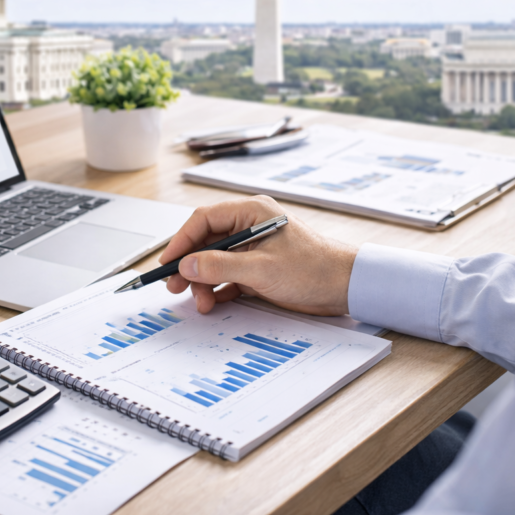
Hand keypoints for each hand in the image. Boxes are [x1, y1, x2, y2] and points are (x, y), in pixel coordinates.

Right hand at [160, 196, 356, 315]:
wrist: (345, 287)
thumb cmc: (314, 269)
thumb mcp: (262, 269)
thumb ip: (221, 266)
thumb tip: (188, 264)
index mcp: (252, 212)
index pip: (204, 220)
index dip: (182, 241)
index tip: (168, 263)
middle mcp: (250, 226)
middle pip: (206, 242)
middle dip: (190, 266)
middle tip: (175, 286)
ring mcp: (253, 248)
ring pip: (215, 262)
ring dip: (203, 282)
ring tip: (202, 302)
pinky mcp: (258, 269)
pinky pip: (228, 276)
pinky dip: (218, 289)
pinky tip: (213, 302)